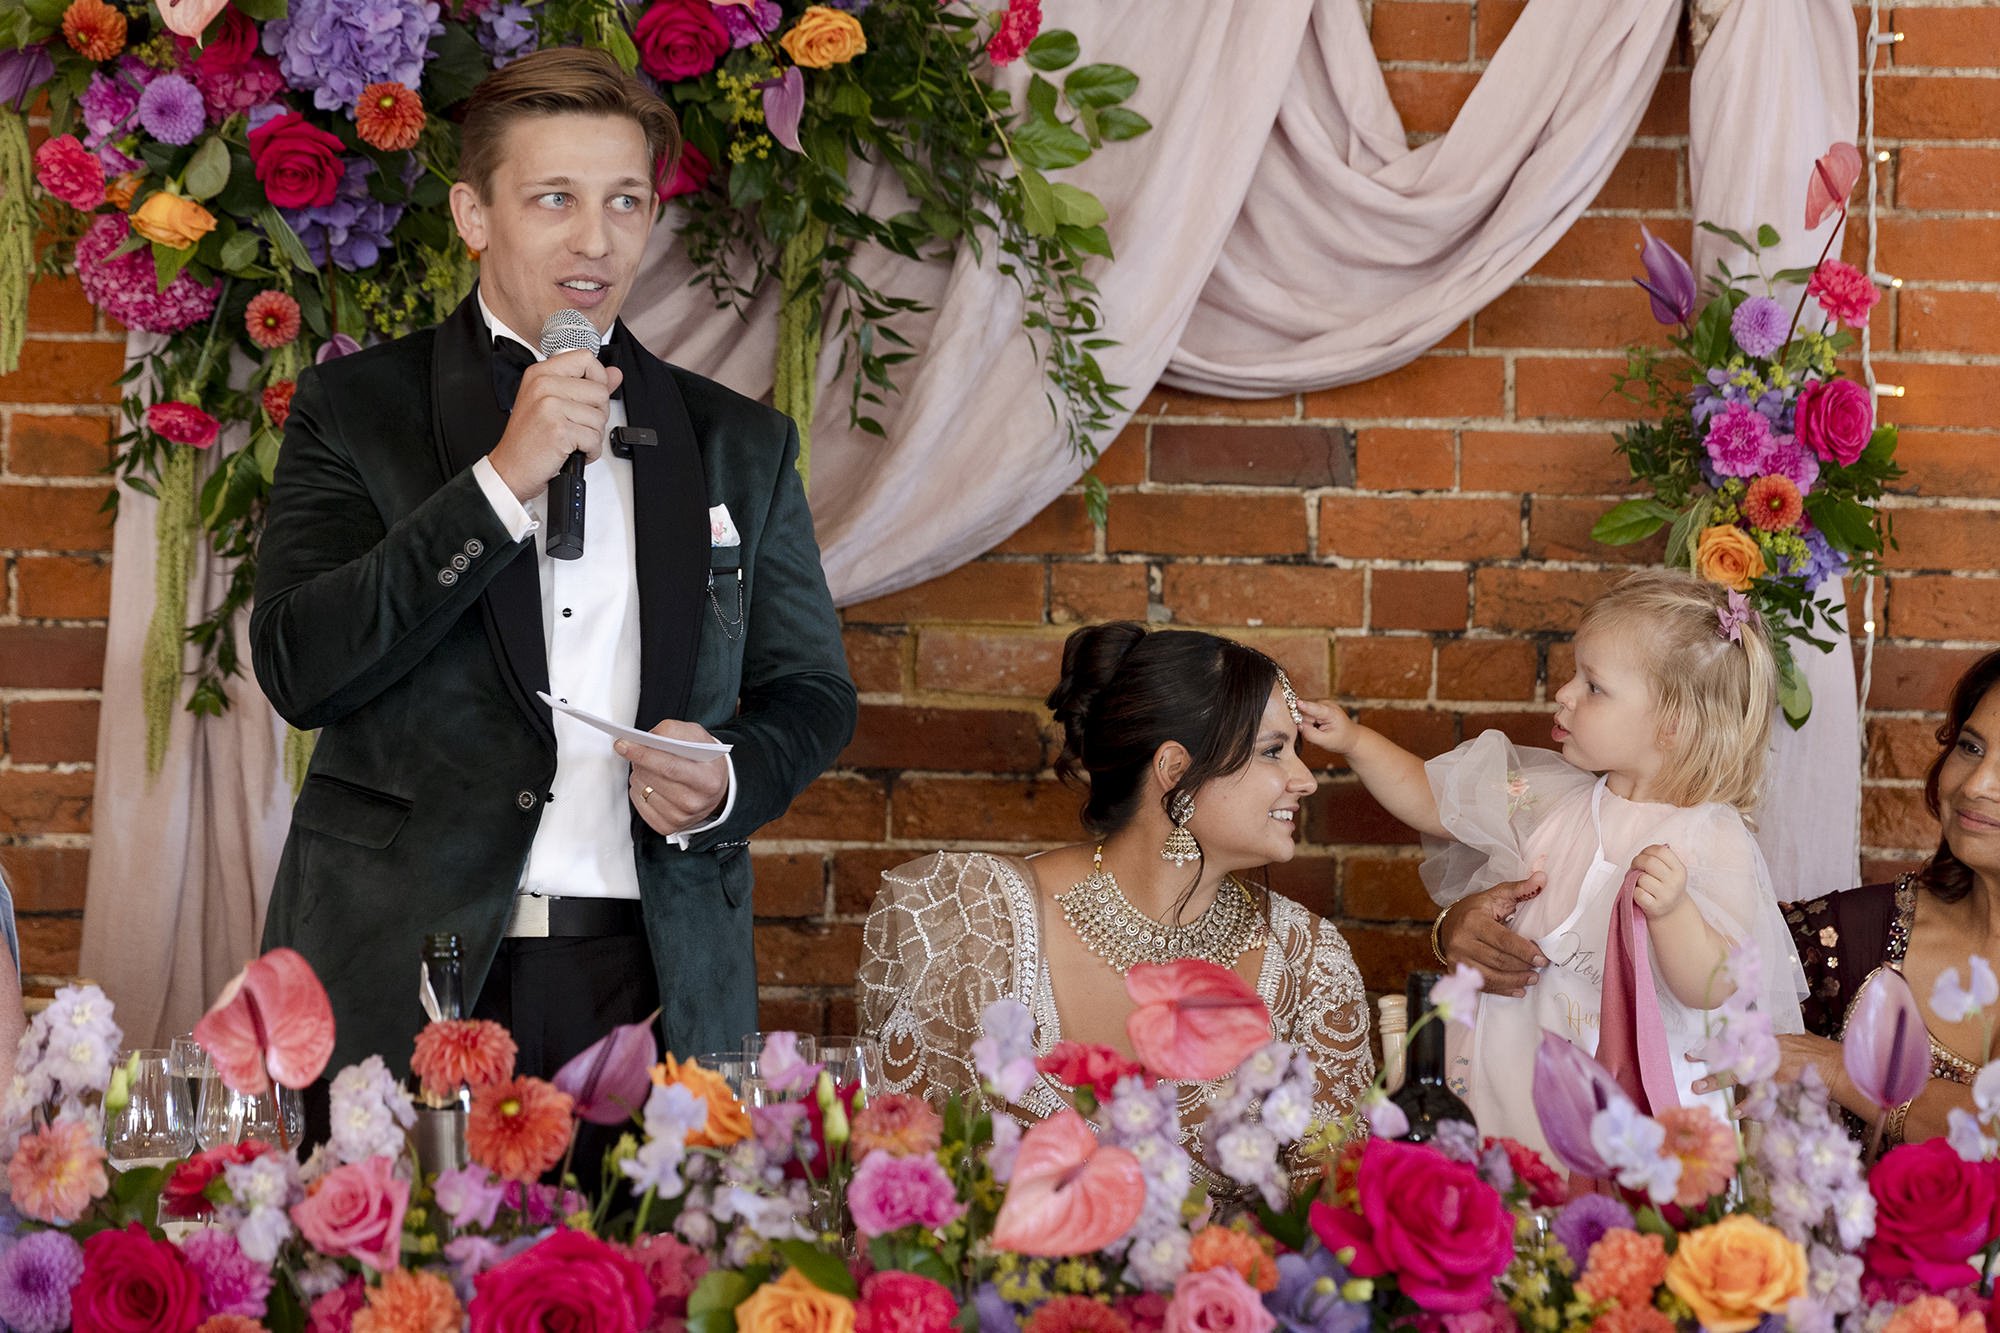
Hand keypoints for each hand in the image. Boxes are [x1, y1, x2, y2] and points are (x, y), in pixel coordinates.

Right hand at [488, 349, 623, 501]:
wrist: (511, 468)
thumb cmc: (529, 438)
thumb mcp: (552, 403)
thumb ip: (586, 385)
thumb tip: (614, 374)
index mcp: (540, 374)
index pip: (586, 358)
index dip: (598, 379)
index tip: (589, 396)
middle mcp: (543, 385)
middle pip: (599, 390)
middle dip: (597, 414)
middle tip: (577, 425)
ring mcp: (550, 407)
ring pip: (600, 417)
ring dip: (592, 436)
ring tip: (571, 439)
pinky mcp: (559, 430)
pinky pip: (595, 438)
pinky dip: (589, 451)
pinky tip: (572, 451)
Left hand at [617, 721, 727, 837]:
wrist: (716, 791)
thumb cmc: (705, 762)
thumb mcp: (698, 738)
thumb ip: (675, 731)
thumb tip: (648, 738)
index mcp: (707, 779)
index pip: (669, 766)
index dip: (643, 754)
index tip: (623, 744)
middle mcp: (694, 802)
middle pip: (653, 778)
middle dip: (638, 760)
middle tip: (637, 750)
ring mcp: (680, 817)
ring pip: (642, 790)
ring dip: (638, 774)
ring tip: (650, 768)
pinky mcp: (667, 827)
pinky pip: (639, 804)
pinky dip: (639, 790)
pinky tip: (651, 784)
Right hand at [1295, 698, 1359, 753]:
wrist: (1351, 737)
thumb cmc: (1341, 740)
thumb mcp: (1325, 742)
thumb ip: (1310, 734)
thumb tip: (1297, 726)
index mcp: (1330, 712)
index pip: (1314, 708)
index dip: (1303, 706)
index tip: (1294, 703)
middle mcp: (1325, 704)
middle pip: (1304, 712)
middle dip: (1304, 724)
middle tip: (1315, 733)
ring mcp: (1321, 703)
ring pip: (1303, 714)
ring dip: (1306, 724)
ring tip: (1318, 731)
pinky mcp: (1317, 706)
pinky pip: (1306, 714)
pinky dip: (1308, 723)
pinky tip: (1317, 728)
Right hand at [1436, 872, 1547, 996]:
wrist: (1449, 922)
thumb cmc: (1478, 909)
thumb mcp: (1497, 895)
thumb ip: (1520, 889)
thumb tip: (1543, 878)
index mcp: (1473, 921)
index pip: (1503, 940)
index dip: (1524, 951)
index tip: (1542, 958)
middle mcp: (1461, 941)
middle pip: (1498, 960)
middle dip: (1523, 967)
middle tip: (1540, 968)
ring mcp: (1457, 959)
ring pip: (1491, 976)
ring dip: (1515, 980)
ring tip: (1533, 978)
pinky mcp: (1456, 971)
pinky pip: (1482, 985)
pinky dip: (1502, 989)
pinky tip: (1518, 989)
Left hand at [1628, 843, 1688, 918]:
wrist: (1672, 912)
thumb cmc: (1665, 887)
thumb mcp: (1670, 872)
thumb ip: (1659, 860)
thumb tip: (1642, 855)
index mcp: (1679, 870)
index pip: (1661, 851)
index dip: (1647, 850)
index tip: (1643, 855)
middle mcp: (1675, 882)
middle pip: (1649, 862)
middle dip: (1637, 861)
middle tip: (1635, 866)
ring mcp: (1666, 895)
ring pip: (1641, 878)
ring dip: (1635, 879)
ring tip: (1639, 882)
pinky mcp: (1655, 906)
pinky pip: (1637, 892)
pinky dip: (1634, 891)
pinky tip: (1640, 893)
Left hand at [1689, 1032, 1841, 1098]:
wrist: (1836, 1066)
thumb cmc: (1815, 1050)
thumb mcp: (1791, 1037)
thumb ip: (1771, 1036)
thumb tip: (1755, 1029)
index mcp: (1767, 1039)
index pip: (1734, 1038)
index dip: (1713, 1043)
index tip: (1694, 1047)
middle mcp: (1764, 1052)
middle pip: (1730, 1053)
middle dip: (1708, 1057)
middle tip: (1688, 1059)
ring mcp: (1770, 1070)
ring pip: (1738, 1075)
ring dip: (1717, 1082)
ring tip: (1697, 1088)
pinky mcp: (1779, 1088)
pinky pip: (1758, 1098)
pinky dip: (1747, 1106)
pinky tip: (1734, 1113)